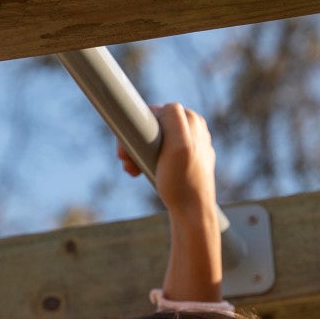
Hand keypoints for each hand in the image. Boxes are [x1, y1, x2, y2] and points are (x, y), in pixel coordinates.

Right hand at [118, 103, 216, 218]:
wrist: (191, 211)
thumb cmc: (182, 182)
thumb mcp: (180, 146)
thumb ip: (174, 119)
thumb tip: (165, 107)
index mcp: (191, 120)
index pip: (154, 113)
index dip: (137, 129)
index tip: (127, 149)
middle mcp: (192, 128)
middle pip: (152, 127)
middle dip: (134, 143)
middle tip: (126, 162)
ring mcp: (188, 144)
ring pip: (152, 140)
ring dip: (136, 153)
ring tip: (132, 170)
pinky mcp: (184, 159)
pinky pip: (158, 152)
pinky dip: (145, 161)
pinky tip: (140, 172)